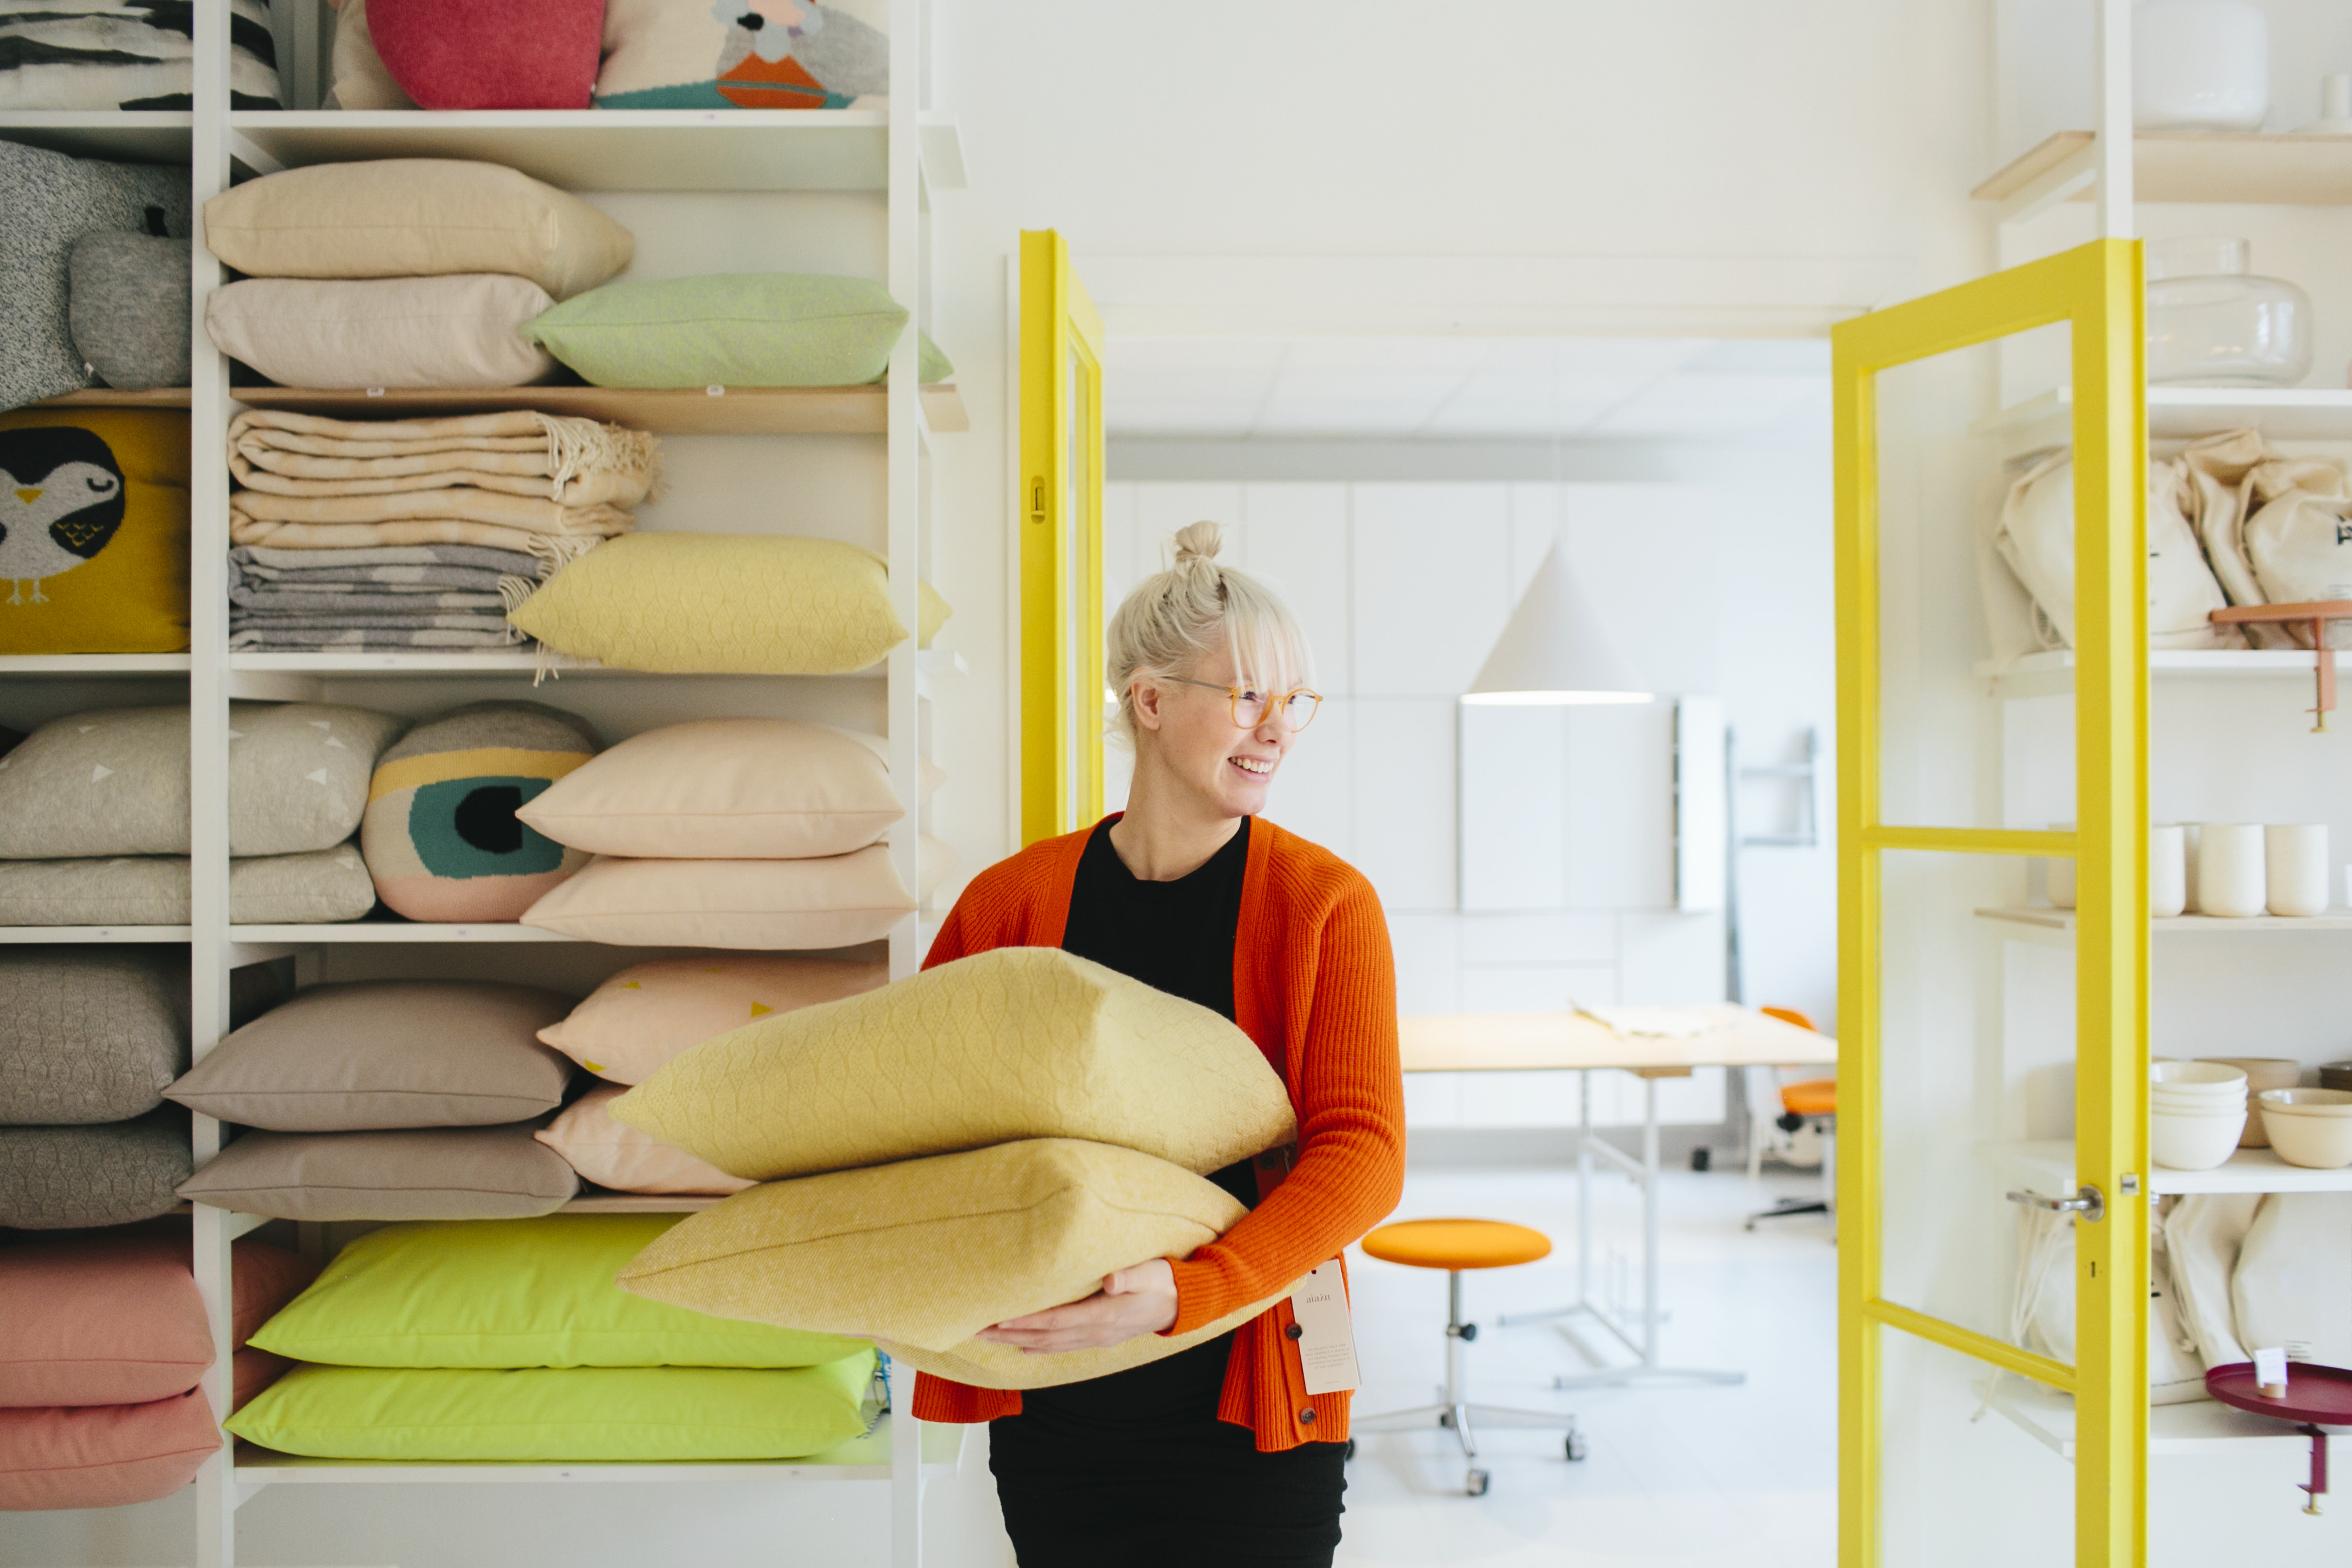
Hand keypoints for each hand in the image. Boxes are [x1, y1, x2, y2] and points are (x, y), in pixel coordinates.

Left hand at [973, 1258, 1178, 1353]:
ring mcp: (1097, 1338)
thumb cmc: (1165, 1280)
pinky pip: (1063, 1345)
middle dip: (1009, 1334)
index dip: (1024, 1322)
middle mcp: (1096, 1332)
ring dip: (1017, 1341)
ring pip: (1049, 1344)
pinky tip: (1023, 1346)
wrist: (1184, 1302)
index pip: (1054, 1321)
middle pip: (1043, 1337)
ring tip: (990, 1337)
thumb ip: (1130, 1275)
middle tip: (977, 1331)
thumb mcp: (1152, 1272)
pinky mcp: (1100, 1337)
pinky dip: (1039, 1347)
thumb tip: (1110, 1279)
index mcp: (1104, 1316)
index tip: (997, 1319)